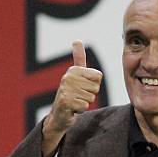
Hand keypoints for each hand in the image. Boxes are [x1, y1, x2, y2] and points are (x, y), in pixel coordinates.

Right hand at [42, 41, 102, 156]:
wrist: (59, 115)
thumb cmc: (71, 94)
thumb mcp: (75, 76)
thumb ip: (78, 59)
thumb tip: (77, 40)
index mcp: (73, 70)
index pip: (98, 77)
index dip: (94, 86)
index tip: (83, 88)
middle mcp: (68, 77)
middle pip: (96, 88)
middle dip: (89, 95)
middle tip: (78, 97)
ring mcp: (66, 89)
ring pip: (91, 98)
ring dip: (85, 103)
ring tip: (75, 102)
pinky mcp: (66, 102)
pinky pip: (85, 107)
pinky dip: (80, 110)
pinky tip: (73, 109)